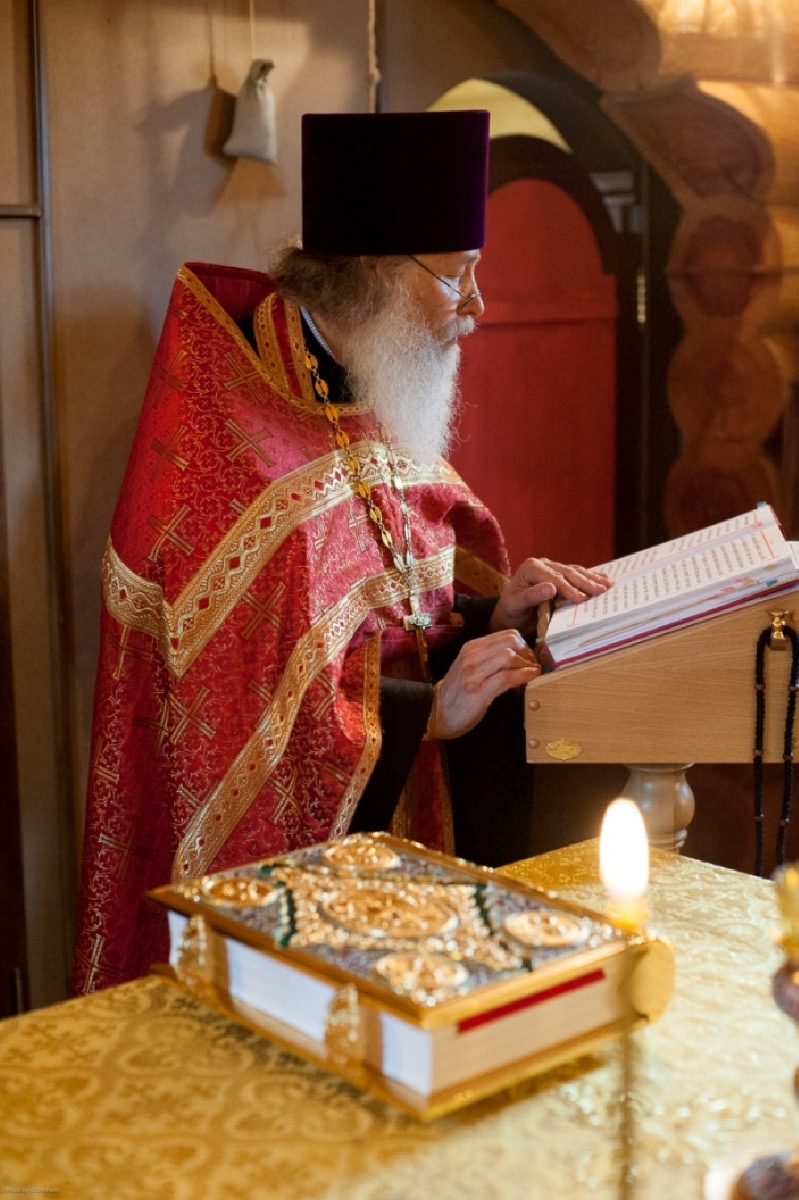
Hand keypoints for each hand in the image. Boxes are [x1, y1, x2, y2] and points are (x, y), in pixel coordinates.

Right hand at [427, 629, 540, 739]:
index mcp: (471, 647)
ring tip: (531, 672)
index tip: (529, 656)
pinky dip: (523, 675)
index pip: (506, 634)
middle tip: (532, 664)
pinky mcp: (478, 690)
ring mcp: (473, 672)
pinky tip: (531, 677)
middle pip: (510, 642)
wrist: (437, 711)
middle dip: (527, 652)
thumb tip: (520, 654)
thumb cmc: (459, 691)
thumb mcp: (472, 666)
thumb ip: (490, 657)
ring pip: (509, 656)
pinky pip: (506, 677)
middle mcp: (471, 656)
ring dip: (526, 664)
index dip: (524, 644)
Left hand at [490, 557, 611, 637]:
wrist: (509, 614)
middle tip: (602, 591)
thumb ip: (532, 596)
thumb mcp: (516, 605)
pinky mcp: (559, 575)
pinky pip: (576, 575)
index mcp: (531, 568)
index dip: (569, 589)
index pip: (554, 578)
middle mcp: (542, 564)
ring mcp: (552, 568)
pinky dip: (590, 578)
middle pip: (567, 573)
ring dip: (592, 578)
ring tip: (608, 584)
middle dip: (586, 582)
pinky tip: (604, 579)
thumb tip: (551, 587)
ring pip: (575, 572)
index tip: (582, 599)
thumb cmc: (511, 612)